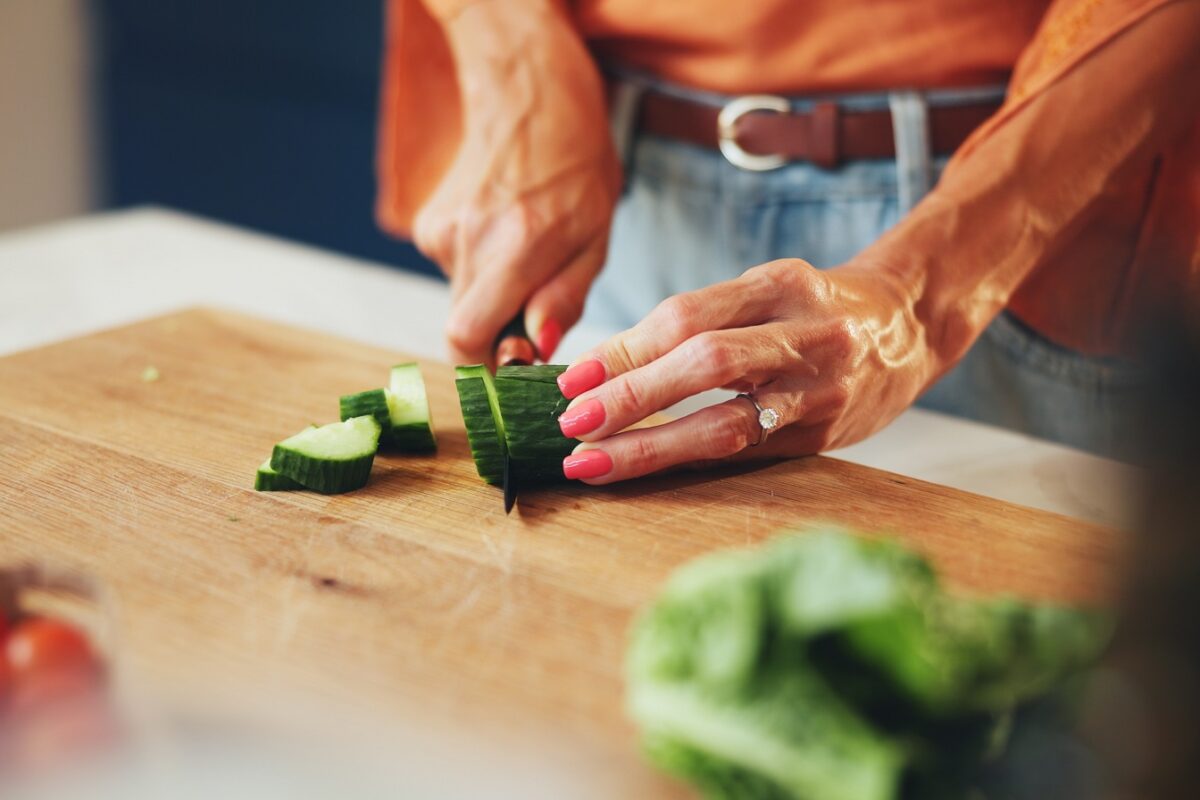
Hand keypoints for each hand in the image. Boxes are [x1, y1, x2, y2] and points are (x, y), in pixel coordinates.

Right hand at [414, 0, 620, 365]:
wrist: (529, 95)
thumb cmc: (576, 166)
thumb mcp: (595, 236)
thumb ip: (564, 296)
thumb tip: (537, 349)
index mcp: (515, 245)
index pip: (466, 340)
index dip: (488, 367)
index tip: (519, 364)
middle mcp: (468, 240)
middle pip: (463, 329)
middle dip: (501, 335)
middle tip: (538, 308)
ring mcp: (440, 231)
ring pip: (463, 301)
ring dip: (496, 297)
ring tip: (528, 253)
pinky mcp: (428, 226)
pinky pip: (457, 273)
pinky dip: (483, 270)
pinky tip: (506, 234)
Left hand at [553, 259, 937, 483]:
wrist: (909, 328)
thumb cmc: (814, 309)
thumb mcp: (763, 292)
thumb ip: (696, 323)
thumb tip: (601, 368)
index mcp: (781, 284)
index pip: (688, 316)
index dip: (624, 349)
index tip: (574, 380)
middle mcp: (805, 334)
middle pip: (704, 364)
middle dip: (630, 397)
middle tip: (573, 423)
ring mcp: (819, 390)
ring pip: (727, 424)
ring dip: (650, 447)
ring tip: (592, 462)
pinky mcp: (824, 437)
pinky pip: (745, 454)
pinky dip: (688, 462)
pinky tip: (646, 470)